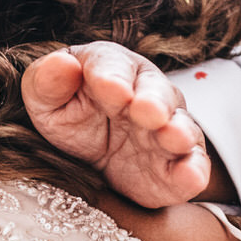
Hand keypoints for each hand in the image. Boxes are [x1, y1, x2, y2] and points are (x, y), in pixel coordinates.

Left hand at [23, 42, 209, 207]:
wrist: (92, 163)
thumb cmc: (72, 119)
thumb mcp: (46, 102)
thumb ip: (47, 82)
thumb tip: (62, 64)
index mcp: (113, 69)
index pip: (113, 65)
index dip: (111, 76)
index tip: (107, 88)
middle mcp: (149, 95)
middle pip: (157, 93)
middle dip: (153, 101)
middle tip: (146, 111)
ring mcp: (168, 131)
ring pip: (182, 127)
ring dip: (179, 132)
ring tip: (173, 137)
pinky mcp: (178, 168)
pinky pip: (193, 167)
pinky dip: (194, 171)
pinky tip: (190, 177)